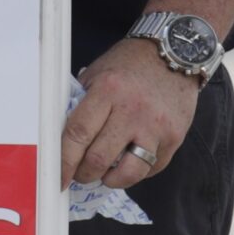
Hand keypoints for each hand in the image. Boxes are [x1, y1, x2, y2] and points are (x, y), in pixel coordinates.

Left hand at [60, 35, 200, 189]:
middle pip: (99, 158)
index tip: (58, 176)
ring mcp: (155, 127)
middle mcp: (132, 111)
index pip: (78, 134)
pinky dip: (135, 173)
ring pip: (128, 172)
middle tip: (79, 173)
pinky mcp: (174, 137)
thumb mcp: (98, 73)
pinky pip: (151, 168)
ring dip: (110, 180)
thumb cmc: (131, 64)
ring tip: (104, 174)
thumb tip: (61, 137)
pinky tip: (127, 164)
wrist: (175, 54)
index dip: (64, 160)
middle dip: (83, 174)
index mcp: (107, 91)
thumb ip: (81, 102)